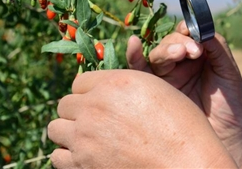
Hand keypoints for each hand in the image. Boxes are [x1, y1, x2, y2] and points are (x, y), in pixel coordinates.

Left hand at [48, 70, 235, 167]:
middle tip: (97, 123)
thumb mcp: (158, 91)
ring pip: (55, 129)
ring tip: (90, 140)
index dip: (91, 93)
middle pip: (65, 104)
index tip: (101, 103)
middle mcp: (95, 107)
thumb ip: (125, 85)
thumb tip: (103, 90)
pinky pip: (57, 156)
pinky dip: (69, 157)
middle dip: (78, 112)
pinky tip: (88, 157)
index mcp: (115, 83)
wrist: (186, 163)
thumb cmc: (181, 126)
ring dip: (69, 133)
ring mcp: (85, 137)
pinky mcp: (81, 165)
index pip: (80, 82)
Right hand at [127, 21, 241, 166]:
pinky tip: (132, 44)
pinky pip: (138, 72)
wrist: (224, 136)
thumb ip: (217, 47)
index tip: (196, 34)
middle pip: (169, 43)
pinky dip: (133, 56)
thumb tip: (203, 29)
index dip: (189, 29)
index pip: (187, 34)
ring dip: (166, 51)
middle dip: (179, 43)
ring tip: (179, 54)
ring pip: (157, 56)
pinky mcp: (153, 92)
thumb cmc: (229, 104)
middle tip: (193, 51)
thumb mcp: (228, 71)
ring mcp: (165, 78)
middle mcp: (179, 63)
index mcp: (198, 55)